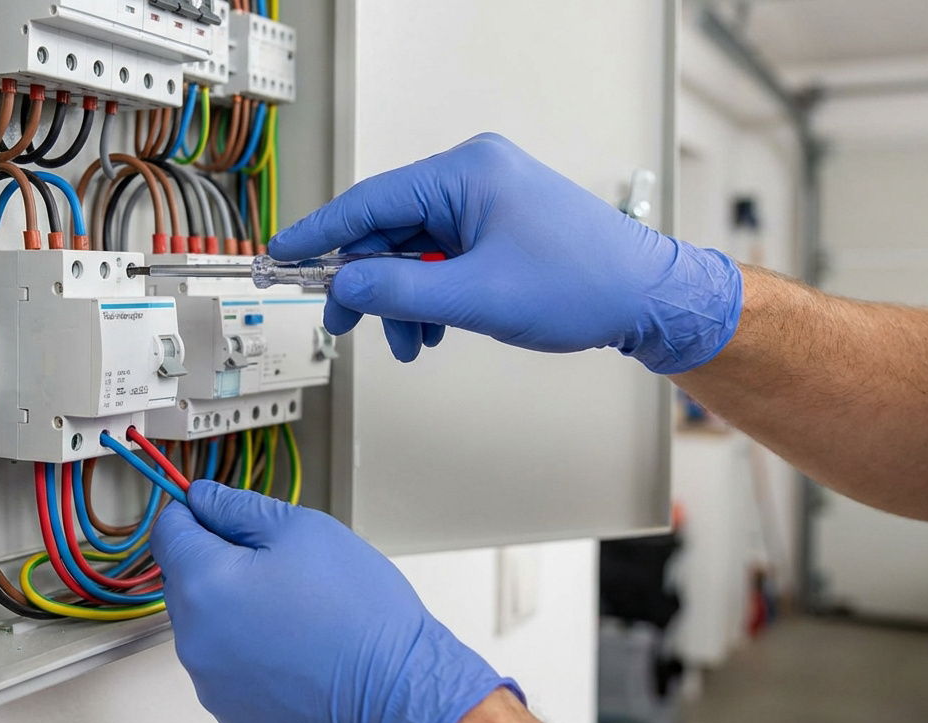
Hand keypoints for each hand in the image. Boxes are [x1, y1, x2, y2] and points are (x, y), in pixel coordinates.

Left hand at [151, 480, 519, 722]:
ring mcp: (210, 681)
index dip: (193, 511)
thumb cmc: (359, 614)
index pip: (169, 531)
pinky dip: (247, 650)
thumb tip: (205, 497)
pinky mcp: (231, 711)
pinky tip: (291, 644)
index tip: (213, 509)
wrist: (397, 692)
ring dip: (233, 608)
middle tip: (277, 562)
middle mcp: (195, 639)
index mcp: (206, 584)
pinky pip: (225, 665)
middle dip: (219, 561)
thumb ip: (239, 507)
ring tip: (292, 608)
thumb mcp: (302, 529)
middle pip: (184, 578)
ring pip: (205, 624)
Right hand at [269, 133, 742, 373]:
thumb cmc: (582, 285)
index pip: (370, 201)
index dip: (319, 235)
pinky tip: (438, 328)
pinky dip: (432, 296)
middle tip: (350, 326)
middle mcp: (473, 176)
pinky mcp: (497, 225)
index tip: (280, 256)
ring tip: (414, 343)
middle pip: (388, 230)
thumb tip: (345, 284)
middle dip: (371, 284)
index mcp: (466, 173)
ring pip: (414, 252)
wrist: (647, 298)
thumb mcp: (478, 297)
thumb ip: (401, 291)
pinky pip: (442, 258)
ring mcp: (487, 200)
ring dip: (404, 300)